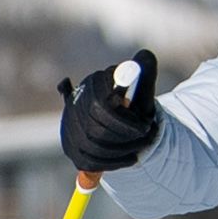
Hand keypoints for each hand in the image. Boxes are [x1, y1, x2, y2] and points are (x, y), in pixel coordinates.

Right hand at [58, 53, 162, 174]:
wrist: (119, 125)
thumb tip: (145, 56)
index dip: (124, 120)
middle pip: (96, 129)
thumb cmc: (133, 104)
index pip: (100, 106)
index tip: (146, 124)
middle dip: (126, 136)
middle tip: (148, 135)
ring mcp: (69, 129)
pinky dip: (116, 162)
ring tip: (144, 143)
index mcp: (91, 85)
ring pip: (95, 147)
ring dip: (125, 148)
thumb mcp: (142, 88)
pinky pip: (92, 161)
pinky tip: (132, 157)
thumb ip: (145, 72)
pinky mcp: (72, 150)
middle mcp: (74, 106)